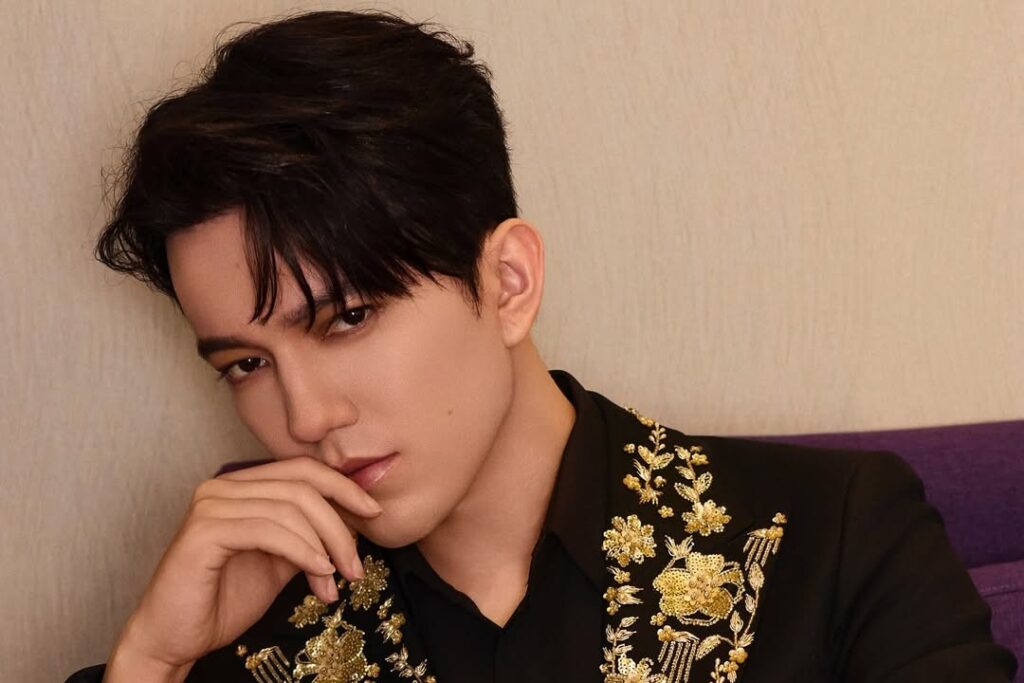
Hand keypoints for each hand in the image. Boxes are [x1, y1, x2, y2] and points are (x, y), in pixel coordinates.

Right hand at [104, 456, 381, 679]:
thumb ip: (309, 535)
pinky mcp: (203, 530)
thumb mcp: (281, 561)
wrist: (176, 638)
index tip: (373, 514)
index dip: (343, 487)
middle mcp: (223, 486)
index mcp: (242, 485)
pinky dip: (302, 551)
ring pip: (290, 508)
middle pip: (302, 486)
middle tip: (356, 564)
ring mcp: (211, 504)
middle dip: (339, 524)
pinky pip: (269, 530)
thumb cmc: (223, 600)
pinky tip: (318, 572)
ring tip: (336, 579)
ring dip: (324, 545)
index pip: (303, 470)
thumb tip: (353, 520)